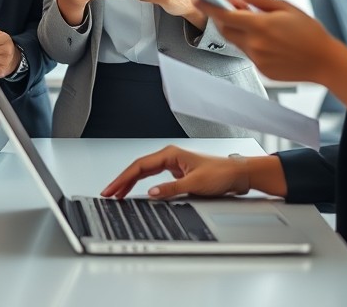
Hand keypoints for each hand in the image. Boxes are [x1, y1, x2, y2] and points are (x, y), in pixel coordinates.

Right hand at [101, 146, 247, 199]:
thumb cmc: (221, 174)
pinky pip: (152, 176)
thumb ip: (171, 189)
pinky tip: (135, 190)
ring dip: (130, 182)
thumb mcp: (195, 184)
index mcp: (170, 154)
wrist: (238, 175)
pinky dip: (141, 183)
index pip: (139, 166)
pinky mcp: (176, 172)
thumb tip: (152, 193)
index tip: (112, 189)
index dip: (123, 178)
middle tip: (108, 193)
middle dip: (122, 181)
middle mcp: (169, 156)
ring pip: (144, 172)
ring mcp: (172, 164)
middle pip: (138, 168)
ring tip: (117, 193)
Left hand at [198, 0, 346, 83]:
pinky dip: (251, 44)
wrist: (326, 62)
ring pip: (236, 42)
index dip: (208, 6)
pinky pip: (248, 54)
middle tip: (230, 8)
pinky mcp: (261, 70)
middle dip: (222, 19)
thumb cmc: (310, 33)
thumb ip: (260, 0)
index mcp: (260, 26)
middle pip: (225, 30)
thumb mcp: (287, 8)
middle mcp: (255, 44)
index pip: (224, 15)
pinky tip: (269, 41)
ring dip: (238, 31)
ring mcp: (257, 59)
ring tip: (257, 24)